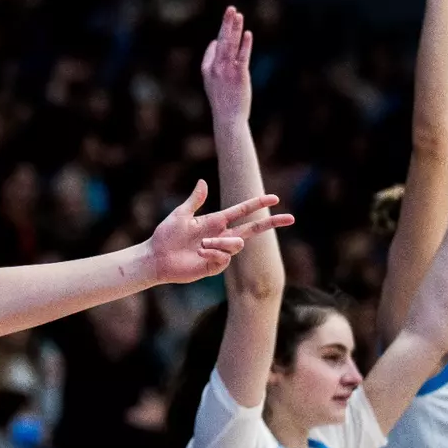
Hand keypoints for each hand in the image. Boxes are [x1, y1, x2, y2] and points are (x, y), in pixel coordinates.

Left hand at [144, 181, 293, 284]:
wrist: (156, 257)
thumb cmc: (166, 235)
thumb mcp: (180, 214)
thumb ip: (195, 200)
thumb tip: (203, 182)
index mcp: (216, 221)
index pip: (243, 211)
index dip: (258, 204)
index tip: (275, 198)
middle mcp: (221, 236)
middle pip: (253, 229)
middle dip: (271, 223)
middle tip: (290, 218)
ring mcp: (220, 252)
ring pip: (236, 244)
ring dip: (220, 242)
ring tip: (201, 245)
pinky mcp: (214, 266)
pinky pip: (224, 258)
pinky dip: (213, 253)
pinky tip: (200, 253)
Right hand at [201, 7, 252, 121]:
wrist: (228, 118)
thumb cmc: (222, 101)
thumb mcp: (211, 80)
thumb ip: (211, 60)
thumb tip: (215, 41)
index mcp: (207, 69)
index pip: (214, 48)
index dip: (221, 39)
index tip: (225, 34)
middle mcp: (215, 68)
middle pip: (221, 41)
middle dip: (226, 24)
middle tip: (230, 9)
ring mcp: (227, 71)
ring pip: (231, 45)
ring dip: (234, 29)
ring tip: (237, 14)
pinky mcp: (240, 74)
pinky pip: (242, 56)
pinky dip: (245, 44)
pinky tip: (247, 33)